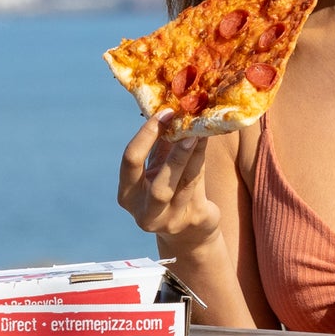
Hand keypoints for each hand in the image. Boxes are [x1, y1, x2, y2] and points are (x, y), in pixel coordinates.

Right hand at [116, 113, 219, 250]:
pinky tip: (207, 144)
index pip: (131, 162)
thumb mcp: (158, 167)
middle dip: (176, 157)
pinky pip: (200, 186)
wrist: (188, 229)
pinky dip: (203, 163)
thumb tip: (172, 107)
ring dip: (195, 155)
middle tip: (189, 130)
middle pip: (160, 186)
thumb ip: (161, 144)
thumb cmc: (169, 186)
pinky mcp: (193, 220)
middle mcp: (145, 212)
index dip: (146, 135)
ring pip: (185, 184)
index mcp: (127, 195)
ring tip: (203, 132)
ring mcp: (170, 220)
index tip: (165, 113)